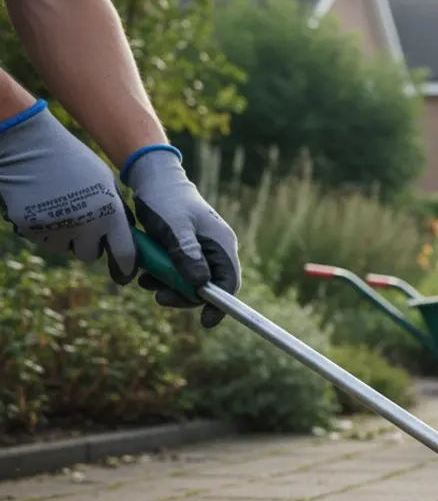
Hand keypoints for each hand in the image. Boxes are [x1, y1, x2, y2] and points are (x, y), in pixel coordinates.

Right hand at [0, 100, 135, 283]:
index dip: (126, 265)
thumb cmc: (73, 161)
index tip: (125, 271)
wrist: (31, 146)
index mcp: (110, 214)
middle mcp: (86, 226)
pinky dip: (43, 228)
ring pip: (64, 248)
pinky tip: (42, 204)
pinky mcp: (32, 228)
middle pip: (90, 255)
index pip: (125, 254)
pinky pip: (43, 238)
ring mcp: (57, 228)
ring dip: (64, 236)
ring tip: (60, 207)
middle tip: (82, 224)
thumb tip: (126, 237)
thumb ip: (116, 211)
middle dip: (87, 244)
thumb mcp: (105, 183)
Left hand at [121, 145, 240, 328]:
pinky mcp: (187, 248)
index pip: (229, 283)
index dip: (220, 305)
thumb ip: (187, 256)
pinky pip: (179, 270)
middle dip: (183, 294)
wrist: (152, 179)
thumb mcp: (175, 229)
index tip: (205, 322)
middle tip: (158, 296)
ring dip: (169, 285)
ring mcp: (202, 248)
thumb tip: (200, 286)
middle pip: (208, 285)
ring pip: (191, 280)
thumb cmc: (166, 200)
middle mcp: (216, 248)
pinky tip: (146, 271)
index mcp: (221, 244)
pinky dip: (163, 274)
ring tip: (146, 280)